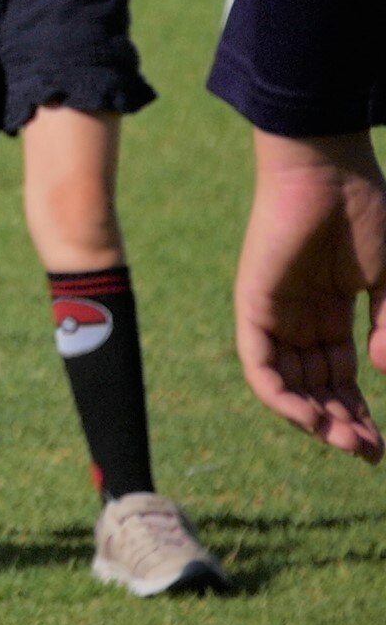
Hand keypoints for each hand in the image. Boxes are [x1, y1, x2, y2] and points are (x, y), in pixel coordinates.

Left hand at [233, 129, 385, 461]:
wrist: (328, 170)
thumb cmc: (367, 213)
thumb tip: (384, 371)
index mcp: (334, 311)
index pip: (342, 375)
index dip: (360, 412)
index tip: (380, 447)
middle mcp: (301, 317)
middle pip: (316, 386)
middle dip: (341, 423)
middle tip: (366, 453)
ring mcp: (275, 312)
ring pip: (287, 383)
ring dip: (314, 418)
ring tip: (345, 443)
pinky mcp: (253, 304)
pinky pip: (259, 362)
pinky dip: (280, 395)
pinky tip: (309, 419)